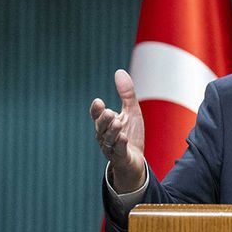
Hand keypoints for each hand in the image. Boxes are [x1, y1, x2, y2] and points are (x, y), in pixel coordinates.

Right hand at [90, 69, 146, 192]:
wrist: (135, 160)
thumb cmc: (130, 134)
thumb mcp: (131, 111)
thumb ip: (126, 93)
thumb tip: (119, 71)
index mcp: (105, 124)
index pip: (97, 115)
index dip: (96, 110)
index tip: (98, 102)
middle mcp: (104, 135)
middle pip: (100, 127)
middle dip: (103, 120)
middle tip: (109, 112)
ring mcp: (111, 147)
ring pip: (108, 139)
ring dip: (112, 131)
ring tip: (117, 123)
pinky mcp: (120, 157)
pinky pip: (118, 151)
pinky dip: (120, 145)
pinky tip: (123, 138)